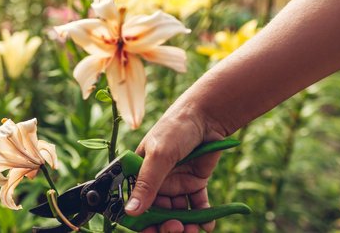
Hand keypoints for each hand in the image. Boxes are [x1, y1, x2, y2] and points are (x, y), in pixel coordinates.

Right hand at [124, 109, 224, 231]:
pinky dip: (203, 217)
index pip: (134, 202)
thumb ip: (146, 184)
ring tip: (191, 230)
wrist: (207, 117)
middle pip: (156, 213)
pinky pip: (197, 206)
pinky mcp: (195, 183)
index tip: (148, 231)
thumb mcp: (159, 156)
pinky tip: (208, 224)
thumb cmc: (175, 128)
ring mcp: (176, 183)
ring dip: (184, 225)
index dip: (139, 220)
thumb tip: (131, 211)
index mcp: (139, 173)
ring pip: (177, 213)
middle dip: (164, 225)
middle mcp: (156, 181)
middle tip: (173, 229)